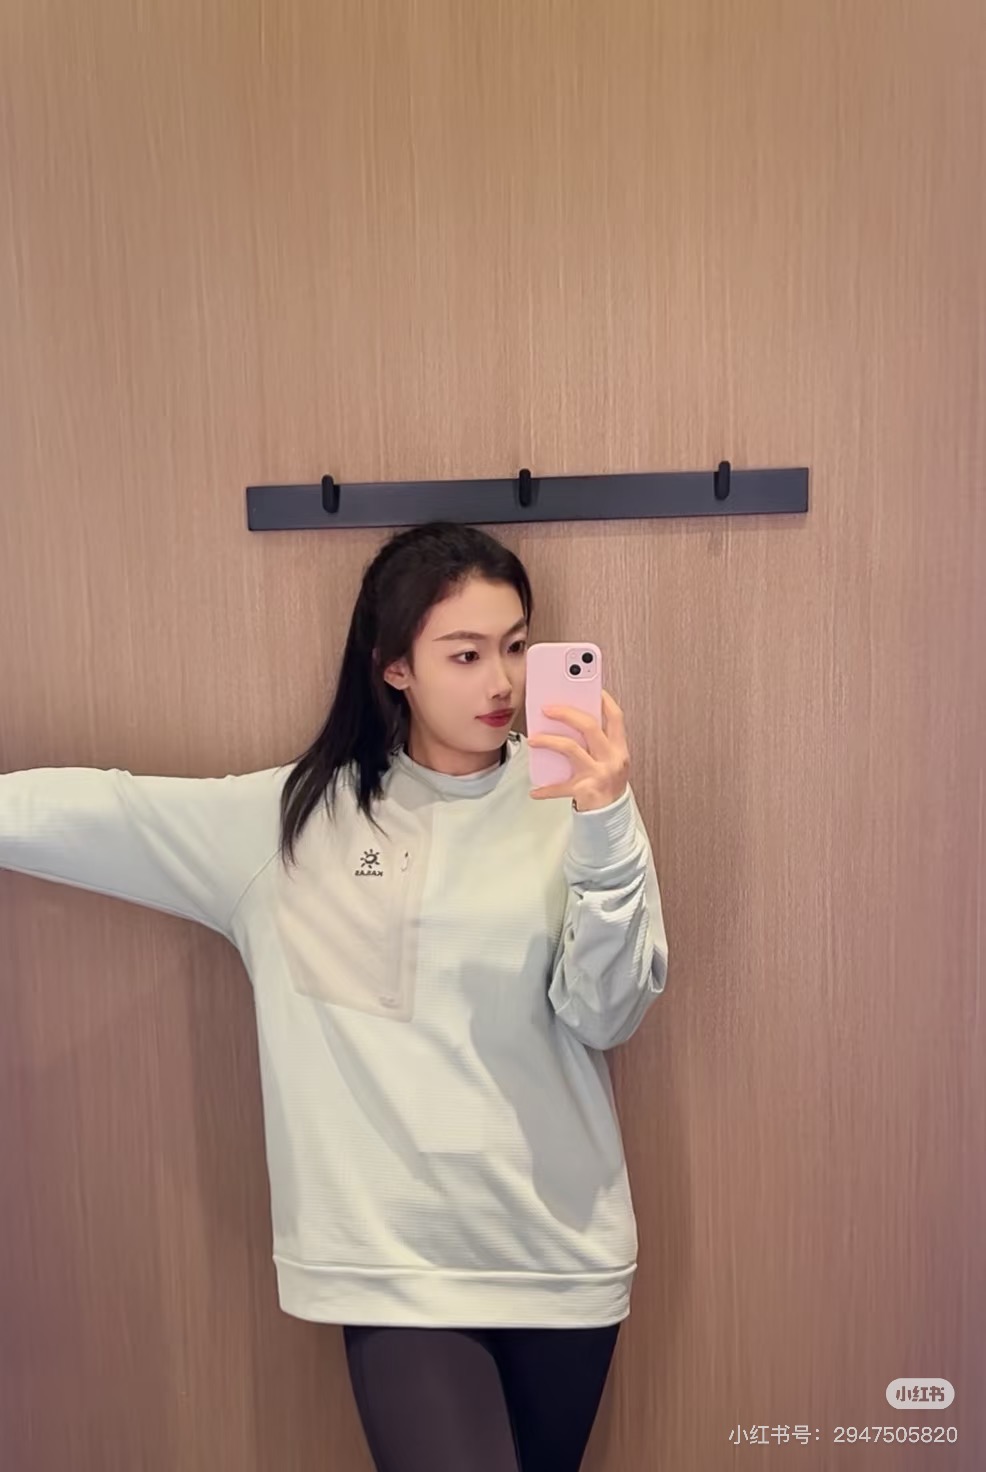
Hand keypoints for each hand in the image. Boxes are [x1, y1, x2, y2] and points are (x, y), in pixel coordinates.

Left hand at [528, 689, 629, 811]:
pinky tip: (535, 790)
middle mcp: (612, 759)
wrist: (612, 818)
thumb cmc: (607, 784)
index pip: (615, 716)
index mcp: (619, 748)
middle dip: (566, 713)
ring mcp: (599, 774)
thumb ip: (596, 741)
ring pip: (571, 748)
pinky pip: (560, 786)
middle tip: (547, 708)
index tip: (589, 687)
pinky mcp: (585, 791)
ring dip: (549, 741)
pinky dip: (545, 789)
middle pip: (590, 727)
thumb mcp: (609, 760)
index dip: (603, 700)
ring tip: (533, 740)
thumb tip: (569, 720)